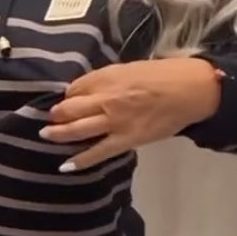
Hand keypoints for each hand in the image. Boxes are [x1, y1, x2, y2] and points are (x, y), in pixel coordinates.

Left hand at [40, 58, 222, 171]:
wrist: (190, 90)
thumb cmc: (164, 75)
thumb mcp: (130, 69)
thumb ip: (107, 80)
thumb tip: (87, 91)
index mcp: (107, 77)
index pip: (76, 88)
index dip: (67, 96)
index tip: (65, 101)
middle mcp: (105, 98)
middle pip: (69, 108)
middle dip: (56, 114)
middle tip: (48, 118)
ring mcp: (114, 121)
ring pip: (76, 130)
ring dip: (57, 134)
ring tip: (45, 135)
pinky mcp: (125, 140)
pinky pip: (97, 152)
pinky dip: (79, 160)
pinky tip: (65, 166)